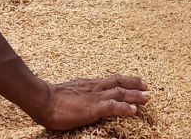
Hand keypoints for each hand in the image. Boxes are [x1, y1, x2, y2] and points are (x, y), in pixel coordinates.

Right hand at [35, 75, 150, 130]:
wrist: (43, 99)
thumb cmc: (52, 98)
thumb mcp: (71, 92)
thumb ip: (80, 93)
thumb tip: (83, 97)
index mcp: (90, 84)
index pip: (112, 79)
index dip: (127, 80)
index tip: (138, 82)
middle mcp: (95, 87)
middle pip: (120, 83)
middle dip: (135, 85)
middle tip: (148, 88)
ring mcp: (95, 97)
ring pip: (120, 93)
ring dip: (135, 96)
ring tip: (147, 98)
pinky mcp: (92, 108)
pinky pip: (112, 107)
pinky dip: (124, 108)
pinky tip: (133, 111)